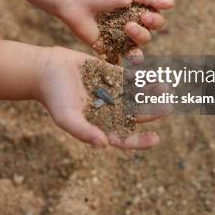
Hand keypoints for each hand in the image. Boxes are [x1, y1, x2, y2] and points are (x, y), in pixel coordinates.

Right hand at [33, 46, 160, 148]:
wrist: (46, 69)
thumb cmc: (54, 97)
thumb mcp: (67, 118)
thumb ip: (84, 132)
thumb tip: (104, 145)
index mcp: (100, 125)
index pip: (124, 138)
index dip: (140, 141)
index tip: (156, 139)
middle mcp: (109, 110)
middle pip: (136, 114)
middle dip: (152, 112)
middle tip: (168, 107)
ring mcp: (111, 91)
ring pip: (136, 94)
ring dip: (151, 92)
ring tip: (165, 88)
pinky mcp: (110, 73)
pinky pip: (130, 75)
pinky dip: (142, 75)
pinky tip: (154, 72)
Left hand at [57, 0, 174, 58]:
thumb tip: (173, 4)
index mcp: (139, 10)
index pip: (157, 22)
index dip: (155, 21)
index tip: (145, 15)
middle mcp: (131, 25)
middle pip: (149, 36)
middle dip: (143, 32)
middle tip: (130, 24)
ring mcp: (118, 38)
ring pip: (137, 50)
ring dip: (136, 43)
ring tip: (126, 31)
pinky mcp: (106, 48)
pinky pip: (119, 59)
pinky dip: (123, 63)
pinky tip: (125, 60)